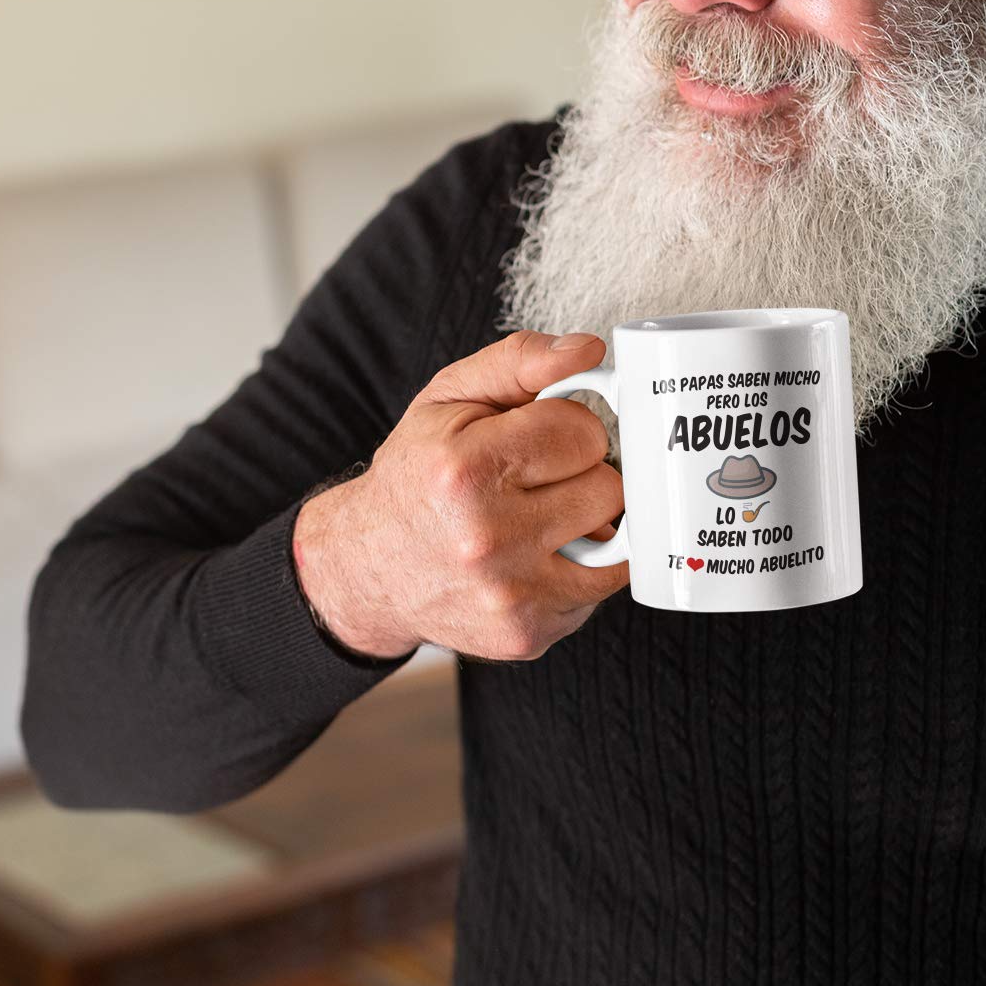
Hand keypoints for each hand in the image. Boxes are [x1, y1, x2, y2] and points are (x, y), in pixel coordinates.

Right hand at [293, 330, 627, 661]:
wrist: (369, 567)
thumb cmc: (417, 476)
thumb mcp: (448, 399)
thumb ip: (519, 361)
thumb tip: (588, 350)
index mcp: (464, 469)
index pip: (583, 432)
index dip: (568, 427)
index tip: (540, 436)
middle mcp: (486, 537)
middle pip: (608, 487)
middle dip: (583, 474)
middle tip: (539, 479)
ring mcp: (510, 595)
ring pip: (616, 541)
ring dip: (589, 522)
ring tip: (541, 516)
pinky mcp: (527, 635)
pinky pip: (600, 589)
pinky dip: (579, 568)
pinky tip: (536, 557)